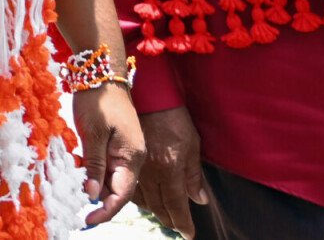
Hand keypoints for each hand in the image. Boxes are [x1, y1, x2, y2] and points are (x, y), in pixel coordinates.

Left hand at [73, 85, 144, 224]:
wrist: (101, 74)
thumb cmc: (98, 101)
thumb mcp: (93, 133)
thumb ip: (95, 165)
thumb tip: (94, 195)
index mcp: (132, 157)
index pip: (122, 194)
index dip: (107, 210)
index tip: (88, 220)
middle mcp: (132, 158)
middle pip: (119, 190)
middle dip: (102, 205)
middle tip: (82, 215)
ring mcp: (124, 150)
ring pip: (113, 180)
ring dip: (98, 191)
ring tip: (78, 200)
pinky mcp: (115, 144)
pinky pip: (107, 167)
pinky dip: (95, 175)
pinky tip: (82, 178)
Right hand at [134, 106, 208, 237]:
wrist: (148, 97)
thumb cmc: (174, 119)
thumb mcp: (192, 146)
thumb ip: (194, 175)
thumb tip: (200, 199)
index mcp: (169, 170)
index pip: (175, 205)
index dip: (182, 222)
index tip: (188, 234)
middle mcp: (150, 173)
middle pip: (158, 206)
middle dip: (169, 220)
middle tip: (177, 226)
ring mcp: (135, 167)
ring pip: (142, 199)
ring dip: (154, 210)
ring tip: (163, 215)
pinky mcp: (124, 159)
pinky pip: (130, 186)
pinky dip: (138, 197)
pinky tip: (144, 198)